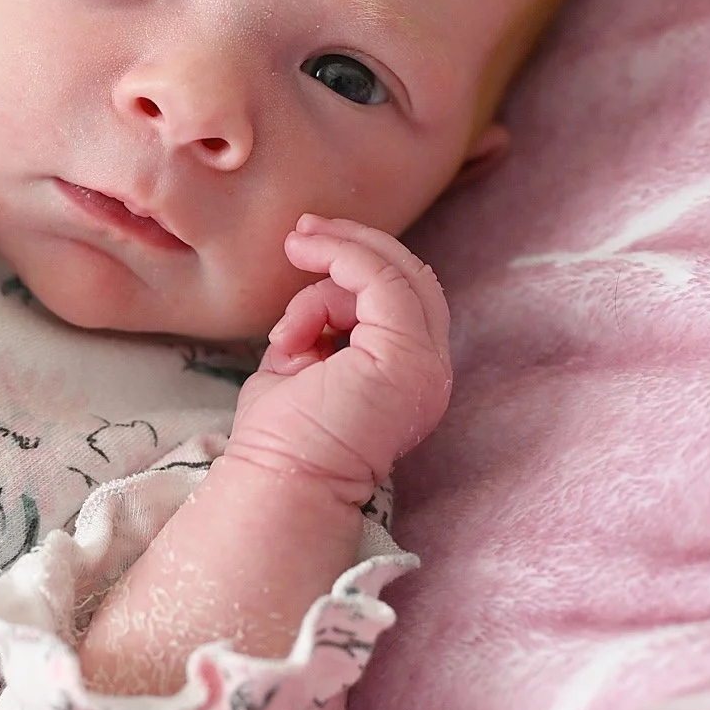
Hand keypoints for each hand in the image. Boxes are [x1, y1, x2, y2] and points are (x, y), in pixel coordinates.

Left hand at [225, 214, 453, 505]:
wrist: (281, 481)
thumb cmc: (281, 435)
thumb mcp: (301, 363)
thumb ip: (319, 327)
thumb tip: (314, 293)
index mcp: (410, 375)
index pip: (404, 299)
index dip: (360, 264)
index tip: (307, 243)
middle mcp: (429, 371)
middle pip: (413, 278)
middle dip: (358, 243)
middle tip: (304, 228)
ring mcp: (424, 366)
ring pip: (395, 275)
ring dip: (340, 254)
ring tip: (296, 248)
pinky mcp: (405, 358)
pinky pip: (381, 280)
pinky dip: (341, 258)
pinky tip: (306, 256)